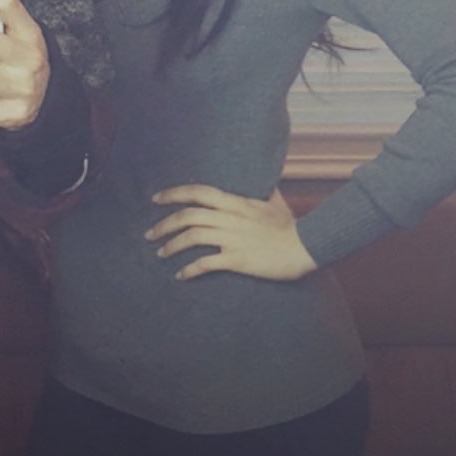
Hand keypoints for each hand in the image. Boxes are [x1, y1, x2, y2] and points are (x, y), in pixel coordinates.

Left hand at [145, 184, 317, 280]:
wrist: (306, 246)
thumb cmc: (290, 226)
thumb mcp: (274, 202)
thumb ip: (263, 190)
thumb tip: (265, 179)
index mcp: (235, 202)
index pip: (197, 192)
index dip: (173, 194)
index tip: (155, 198)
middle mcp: (229, 217)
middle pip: (187, 216)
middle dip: (164, 224)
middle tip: (149, 234)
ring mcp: (232, 238)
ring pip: (192, 237)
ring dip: (171, 245)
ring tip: (160, 253)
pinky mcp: (237, 259)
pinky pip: (206, 263)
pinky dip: (189, 269)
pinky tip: (180, 275)